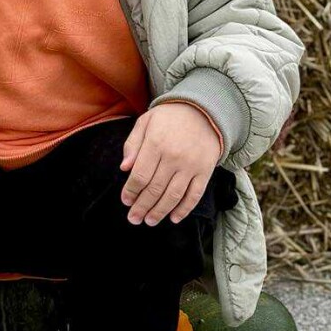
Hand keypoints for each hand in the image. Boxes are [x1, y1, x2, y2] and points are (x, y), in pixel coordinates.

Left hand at [119, 103, 221, 225]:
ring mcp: (191, 165)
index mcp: (156, 143)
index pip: (140, 176)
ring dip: (160, 212)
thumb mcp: (146, 122)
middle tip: (134, 218)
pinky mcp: (205, 171)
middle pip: (154, 189)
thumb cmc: (169, 117)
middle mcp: (173, 156)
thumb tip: (124, 168)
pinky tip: (174, 218)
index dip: (130, 192)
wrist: (204, 110)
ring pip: (173, 196)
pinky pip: (194, 195)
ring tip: (150, 221)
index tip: (125, 201)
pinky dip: (184, 209)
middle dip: (142, 207)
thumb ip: (133, 144)